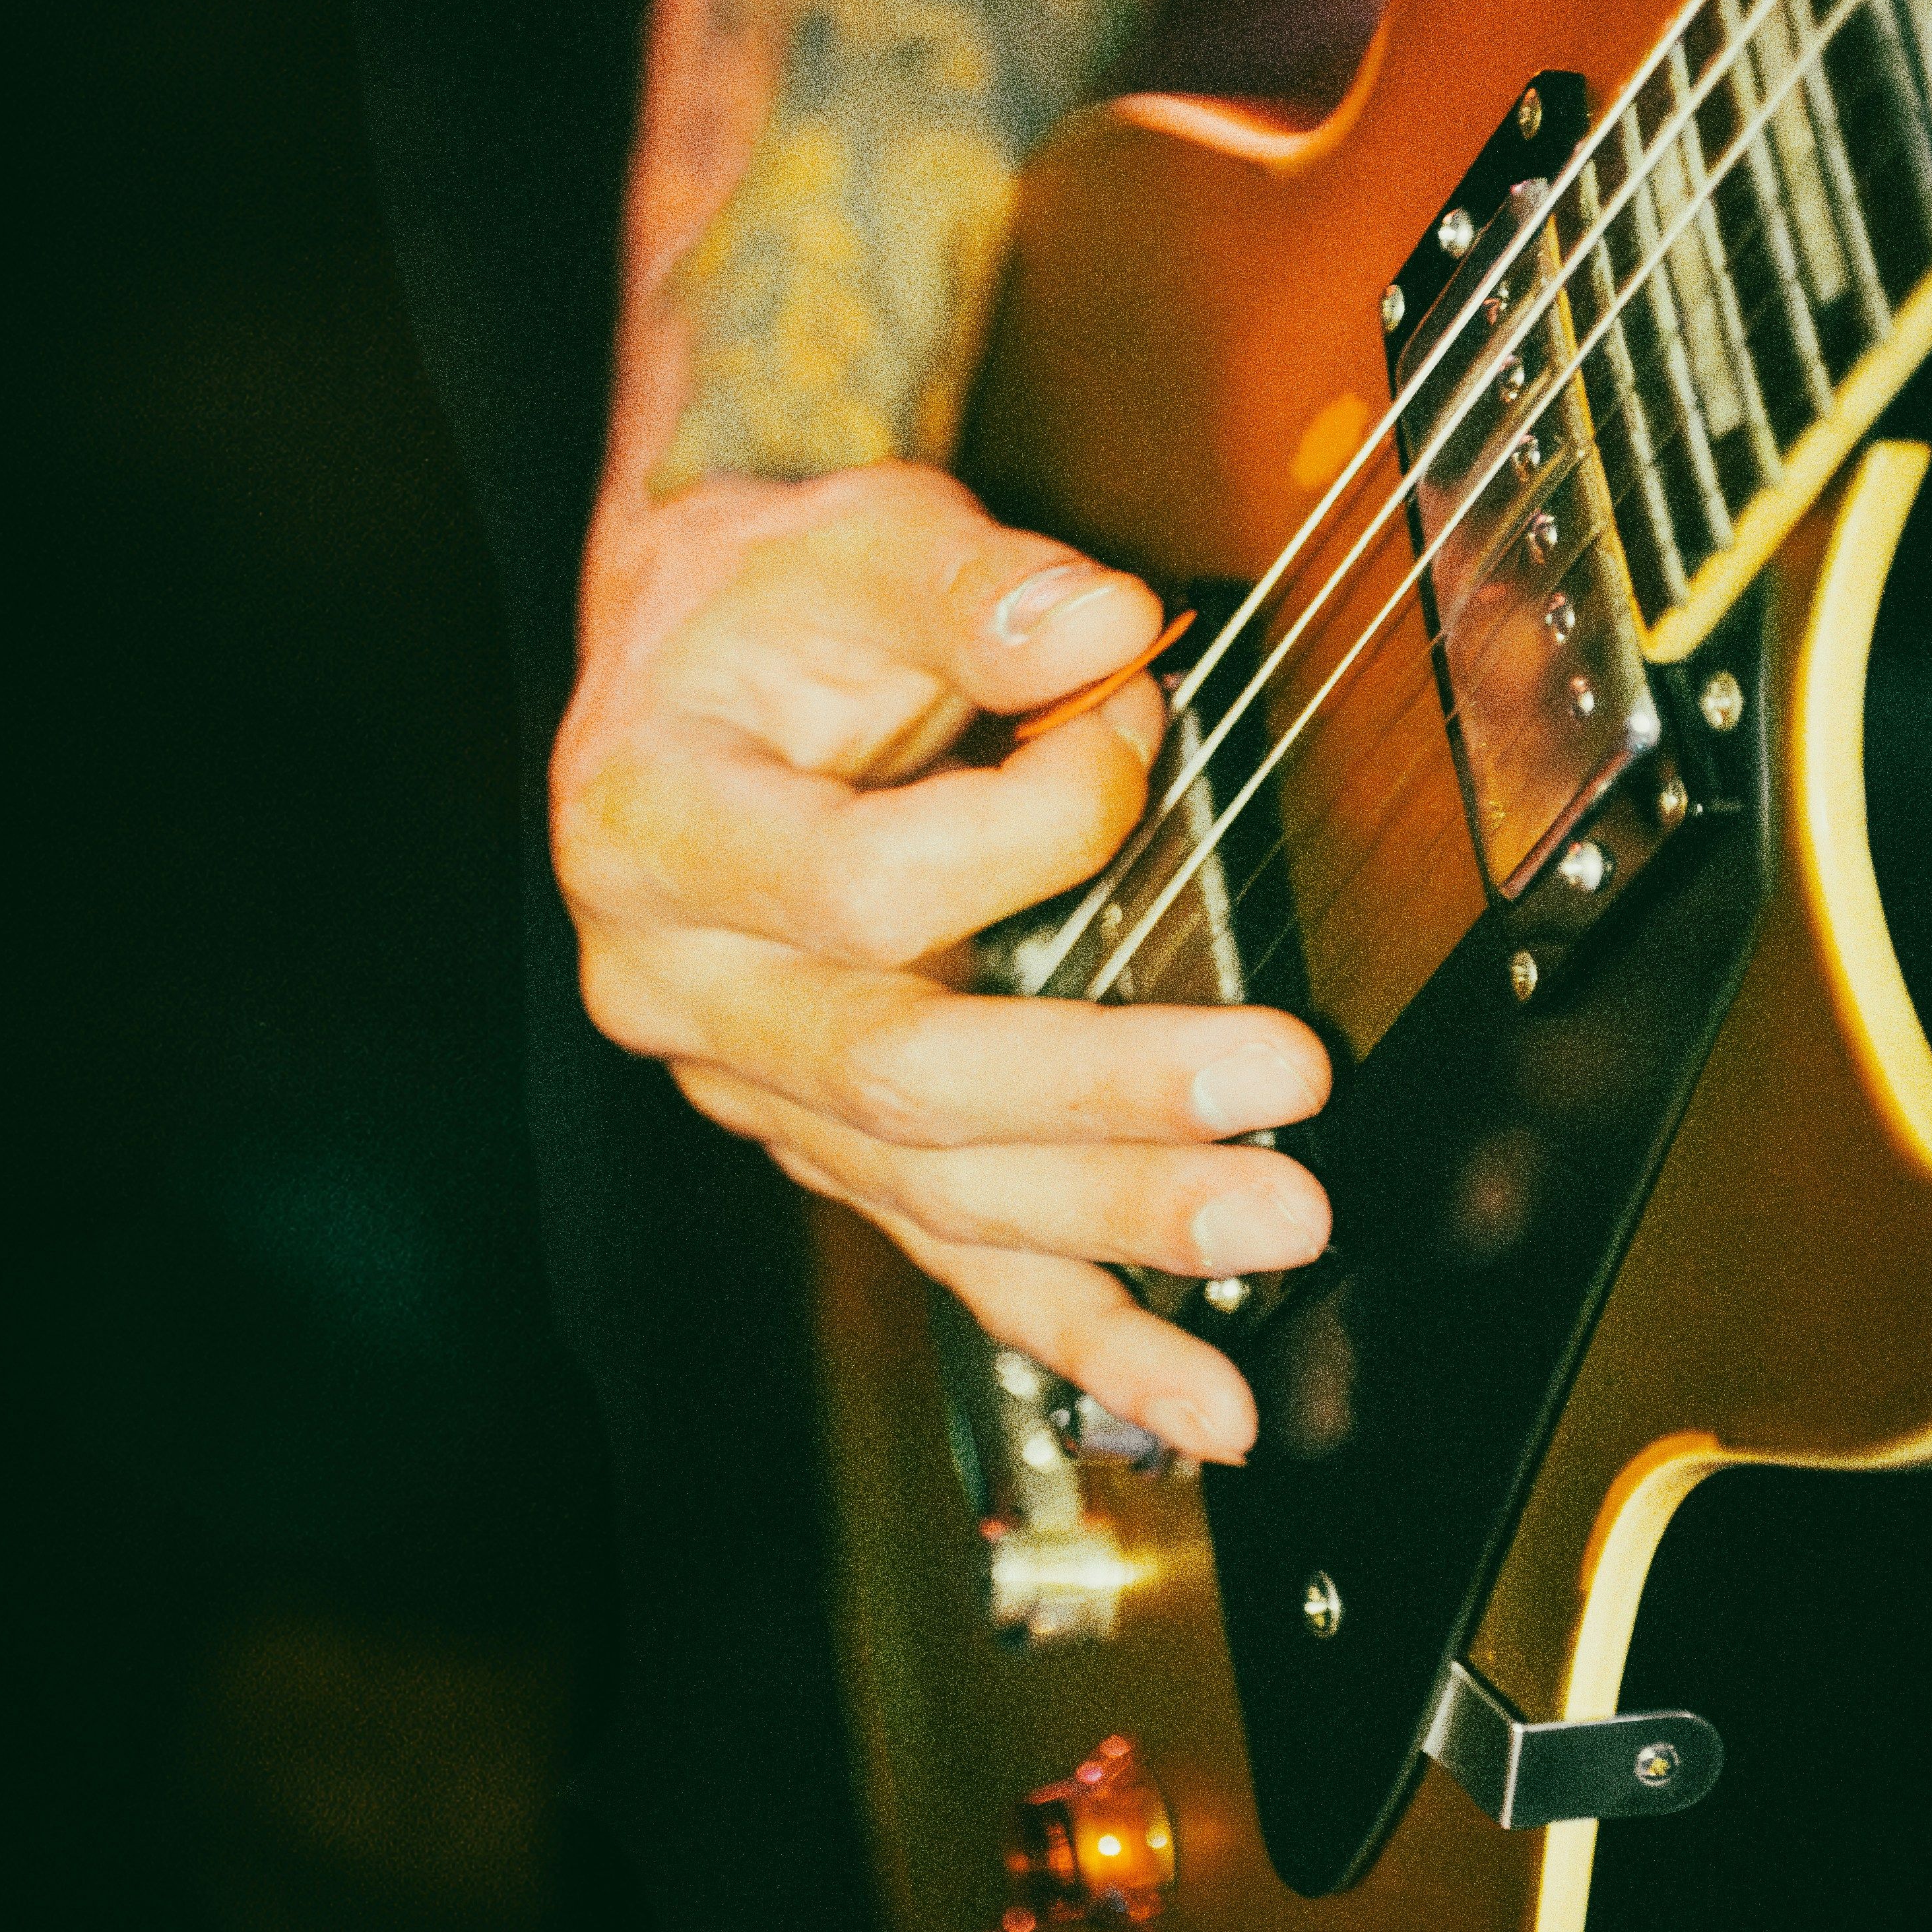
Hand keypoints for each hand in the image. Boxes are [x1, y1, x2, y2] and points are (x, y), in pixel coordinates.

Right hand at [552, 460, 1331, 1459]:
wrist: (691, 663)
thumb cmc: (770, 601)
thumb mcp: (853, 535)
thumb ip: (976, 582)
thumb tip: (1104, 631)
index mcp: (654, 827)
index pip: (867, 881)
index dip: (1036, 820)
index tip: (1134, 723)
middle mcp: (680, 983)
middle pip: (900, 1076)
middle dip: (1103, 1095)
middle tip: (1277, 1097)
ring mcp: (748, 1083)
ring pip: (935, 1193)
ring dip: (1117, 1233)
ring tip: (1276, 1245)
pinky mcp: (823, 1140)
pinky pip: (948, 1252)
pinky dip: (1078, 1328)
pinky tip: (1188, 1396)